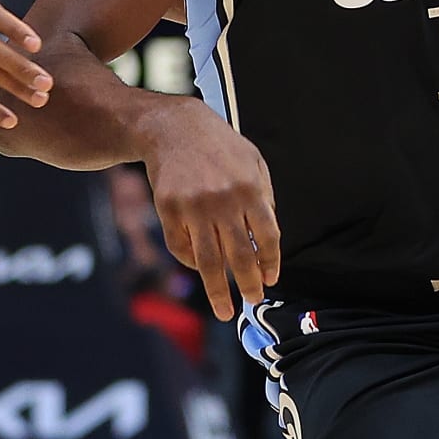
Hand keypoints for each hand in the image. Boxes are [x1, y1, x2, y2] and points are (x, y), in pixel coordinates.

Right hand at [142, 107, 280, 321]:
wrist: (173, 127)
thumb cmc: (219, 147)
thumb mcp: (253, 162)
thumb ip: (264, 198)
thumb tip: (266, 242)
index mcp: (250, 188)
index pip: (268, 238)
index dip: (271, 263)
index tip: (270, 278)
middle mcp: (222, 201)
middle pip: (241, 256)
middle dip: (249, 285)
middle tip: (252, 301)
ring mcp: (192, 207)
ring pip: (209, 262)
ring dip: (219, 291)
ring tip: (225, 311)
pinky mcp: (168, 210)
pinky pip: (182, 248)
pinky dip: (192, 263)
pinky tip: (201, 269)